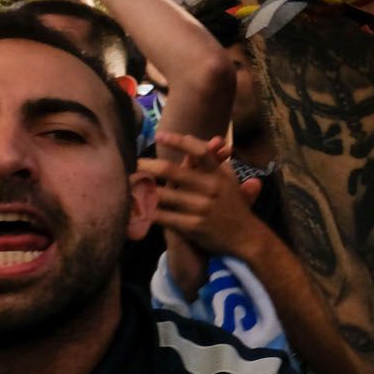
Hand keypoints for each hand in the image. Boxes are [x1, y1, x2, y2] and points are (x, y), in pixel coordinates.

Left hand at [141, 132, 267, 260]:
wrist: (246, 238)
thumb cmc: (234, 206)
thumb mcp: (229, 180)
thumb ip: (216, 161)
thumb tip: (206, 138)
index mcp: (219, 175)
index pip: (199, 152)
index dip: (178, 142)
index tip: (159, 135)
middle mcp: (210, 189)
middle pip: (173, 172)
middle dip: (148, 167)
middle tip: (131, 163)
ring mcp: (201, 208)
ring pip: (164, 196)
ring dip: (142, 190)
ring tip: (126, 185)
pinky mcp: (193, 227)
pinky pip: (164, 217)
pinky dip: (147, 213)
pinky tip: (134, 208)